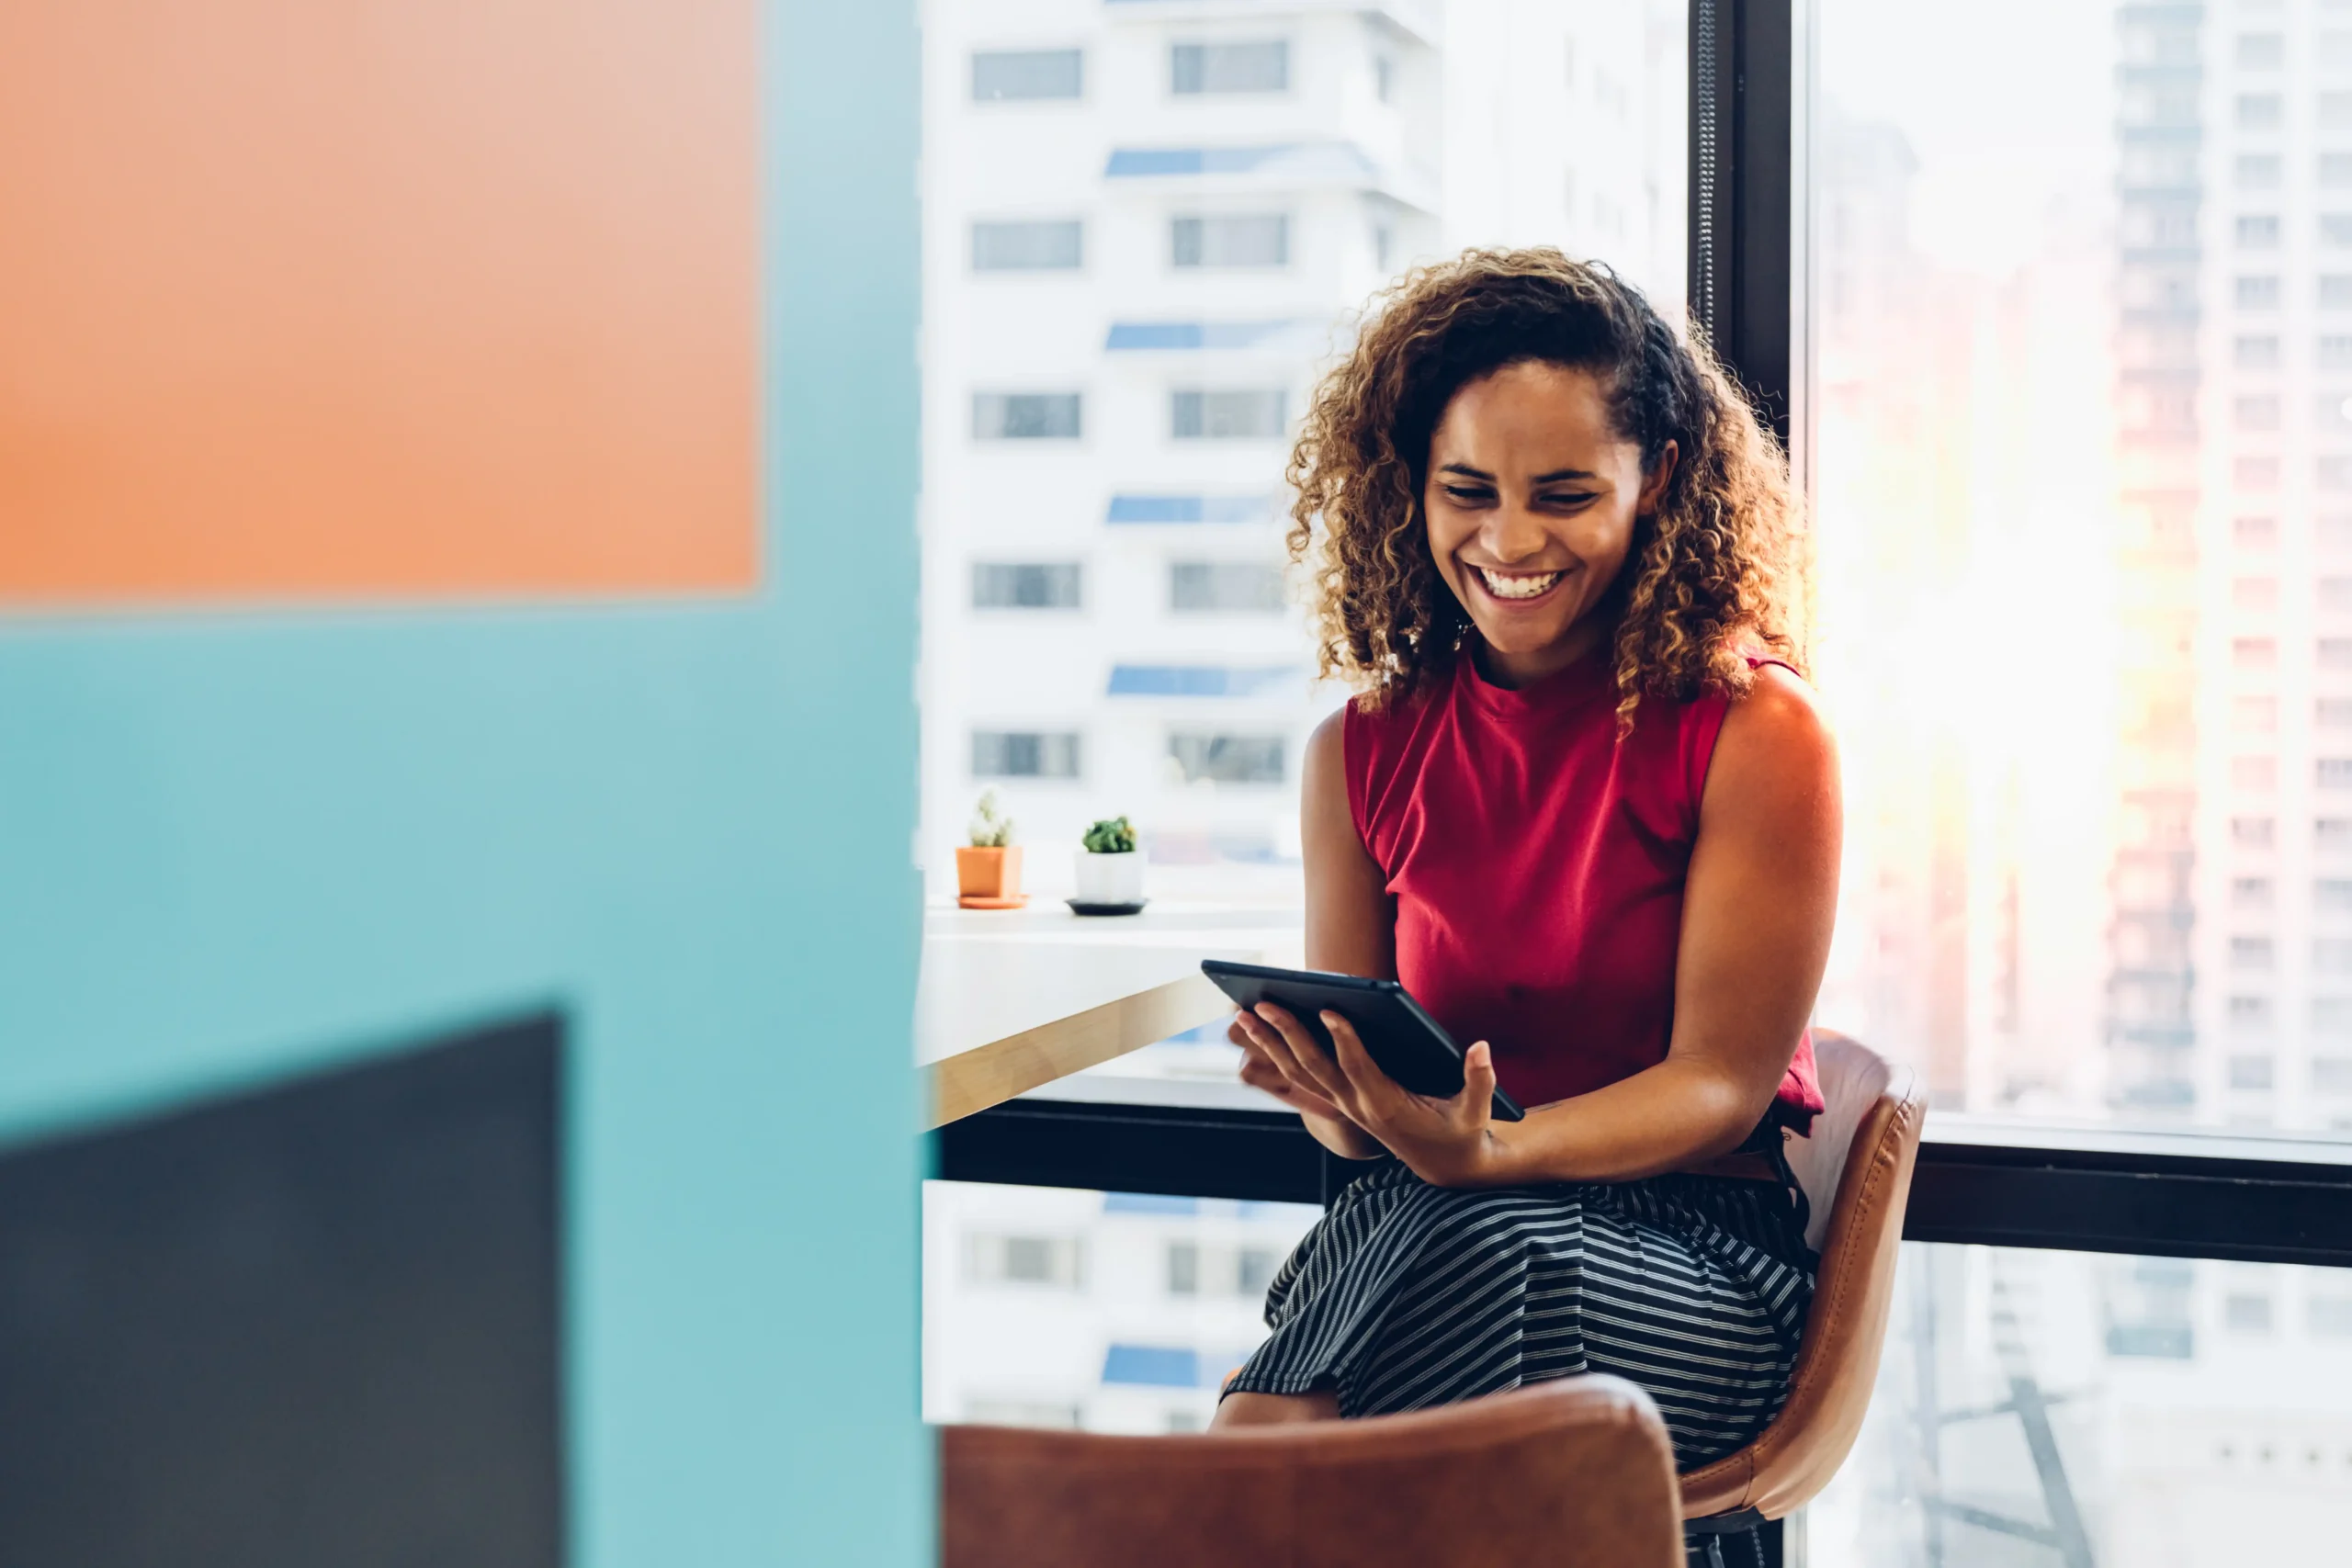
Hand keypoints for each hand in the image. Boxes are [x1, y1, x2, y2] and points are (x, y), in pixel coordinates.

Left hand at [1241, 1003, 1513, 1187]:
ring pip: (1298, 1073)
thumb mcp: (1477, 1110)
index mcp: (1388, 1106)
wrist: (1444, 1166)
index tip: (1327, 1009)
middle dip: (1286, 1034)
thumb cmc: (1462, 1131)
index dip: (1344, 1039)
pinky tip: (1259, 1030)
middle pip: (1314, 1068)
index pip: (1359, 1068)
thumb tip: (1480, 1047)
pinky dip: (1277, 1054)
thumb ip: (1480, 1079)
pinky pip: (1300, 1077)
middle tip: (1261, 1003)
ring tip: (1244, 1012)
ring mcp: (1344, 1105)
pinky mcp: (1341, 1101)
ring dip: (1270, 1043)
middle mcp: (1358, 1106)